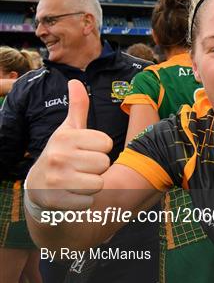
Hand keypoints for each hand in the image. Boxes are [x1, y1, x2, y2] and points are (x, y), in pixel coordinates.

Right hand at [26, 80, 112, 209]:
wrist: (38, 185)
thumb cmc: (62, 153)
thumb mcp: (68, 130)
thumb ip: (78, 107)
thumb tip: (75, 81)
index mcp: (65, 136)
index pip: (105, 143)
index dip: (100, 149)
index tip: (86, 151)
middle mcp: (59, 156)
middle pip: (104, 163)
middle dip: (97, 168)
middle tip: (82, 167)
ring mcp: (57, 179)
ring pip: (99, 183)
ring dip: (93, 184)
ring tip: (79, 180)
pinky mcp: (58, 200)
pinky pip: (90, 201)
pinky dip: (85, 201)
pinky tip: (73, 194)